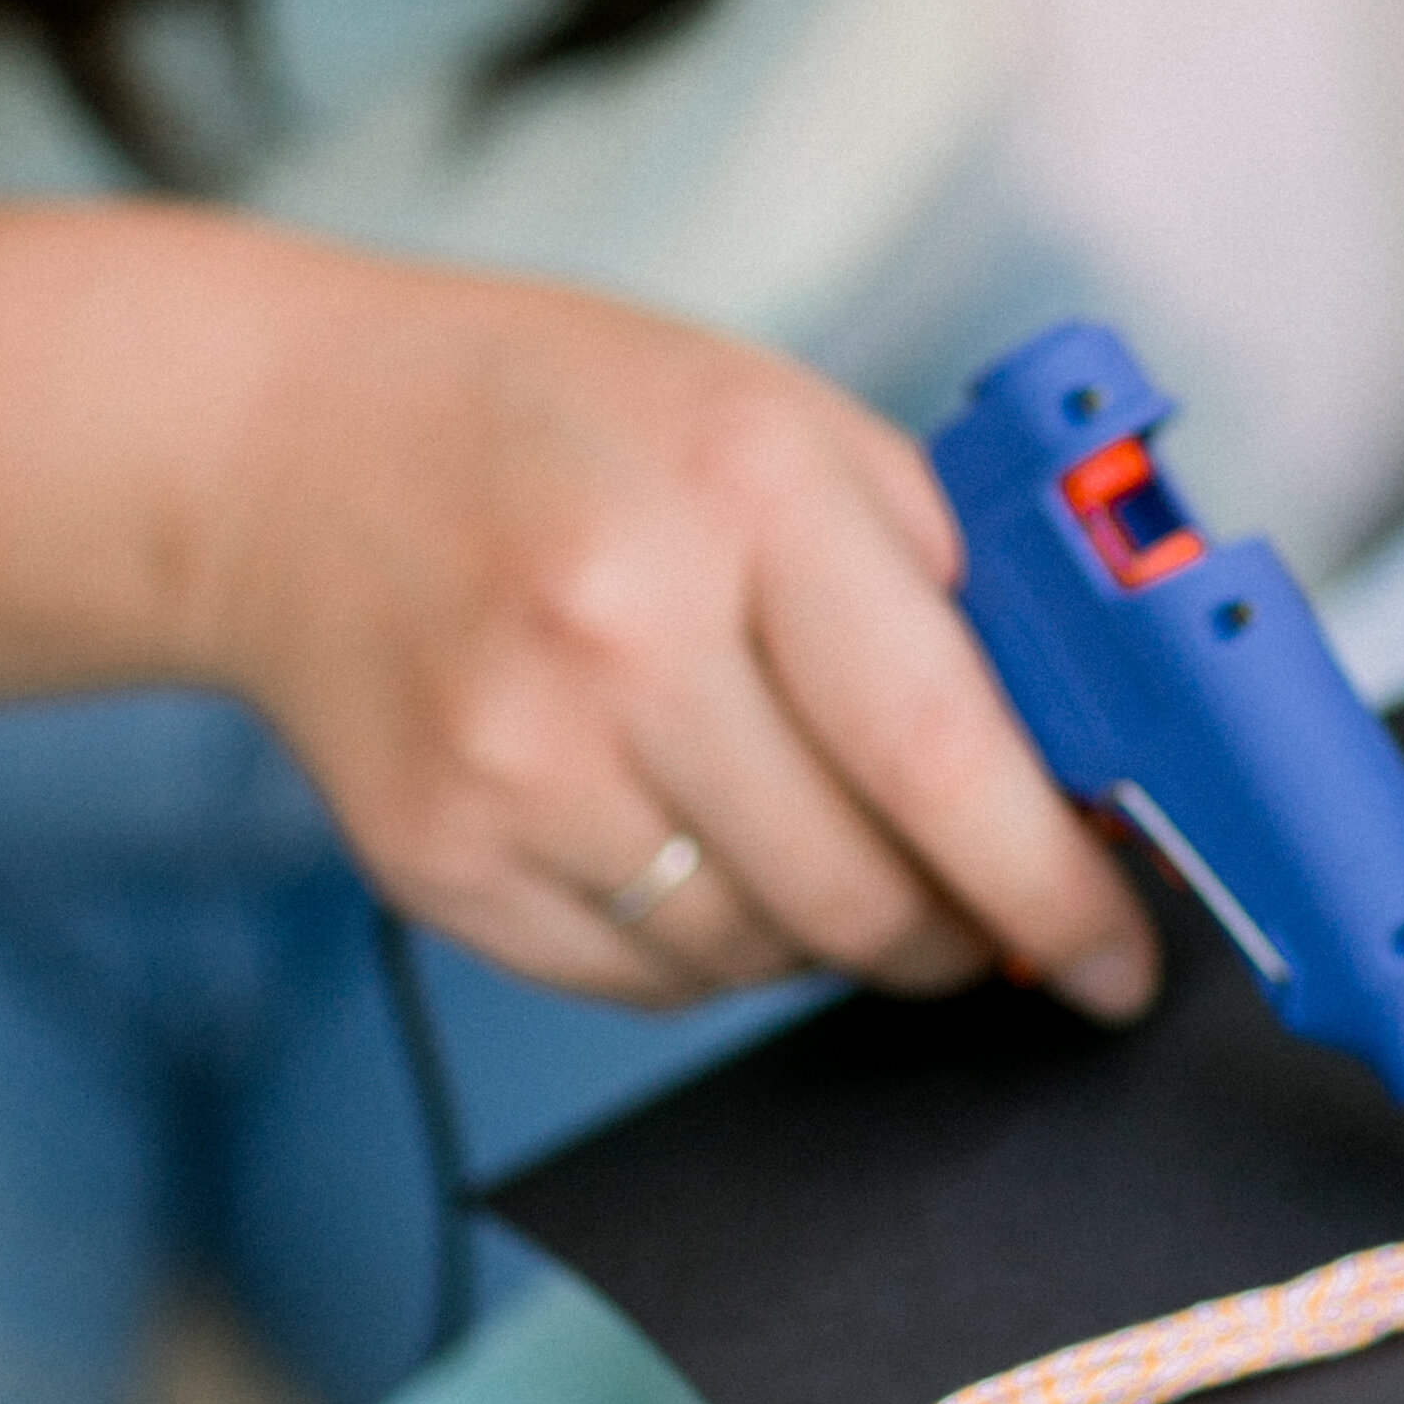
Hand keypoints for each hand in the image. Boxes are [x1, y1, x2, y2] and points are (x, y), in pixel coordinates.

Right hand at [200, 250, 1159, 1018]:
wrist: (287, 448)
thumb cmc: (568, 424)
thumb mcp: (785, 423)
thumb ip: (945, 583)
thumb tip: (1088, 776)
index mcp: (741, 492)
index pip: (938, 748)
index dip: (1052, 883)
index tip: (1116, 955)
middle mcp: (619, 628)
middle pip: (858, 889)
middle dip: (960, 932)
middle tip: (992, 917)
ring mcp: (515, 757)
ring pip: (762, 956)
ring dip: (835, 936)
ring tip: (816, 833)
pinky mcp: (438, 858)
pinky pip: (650, 981)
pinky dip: (715, 946)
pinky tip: (697, 844)